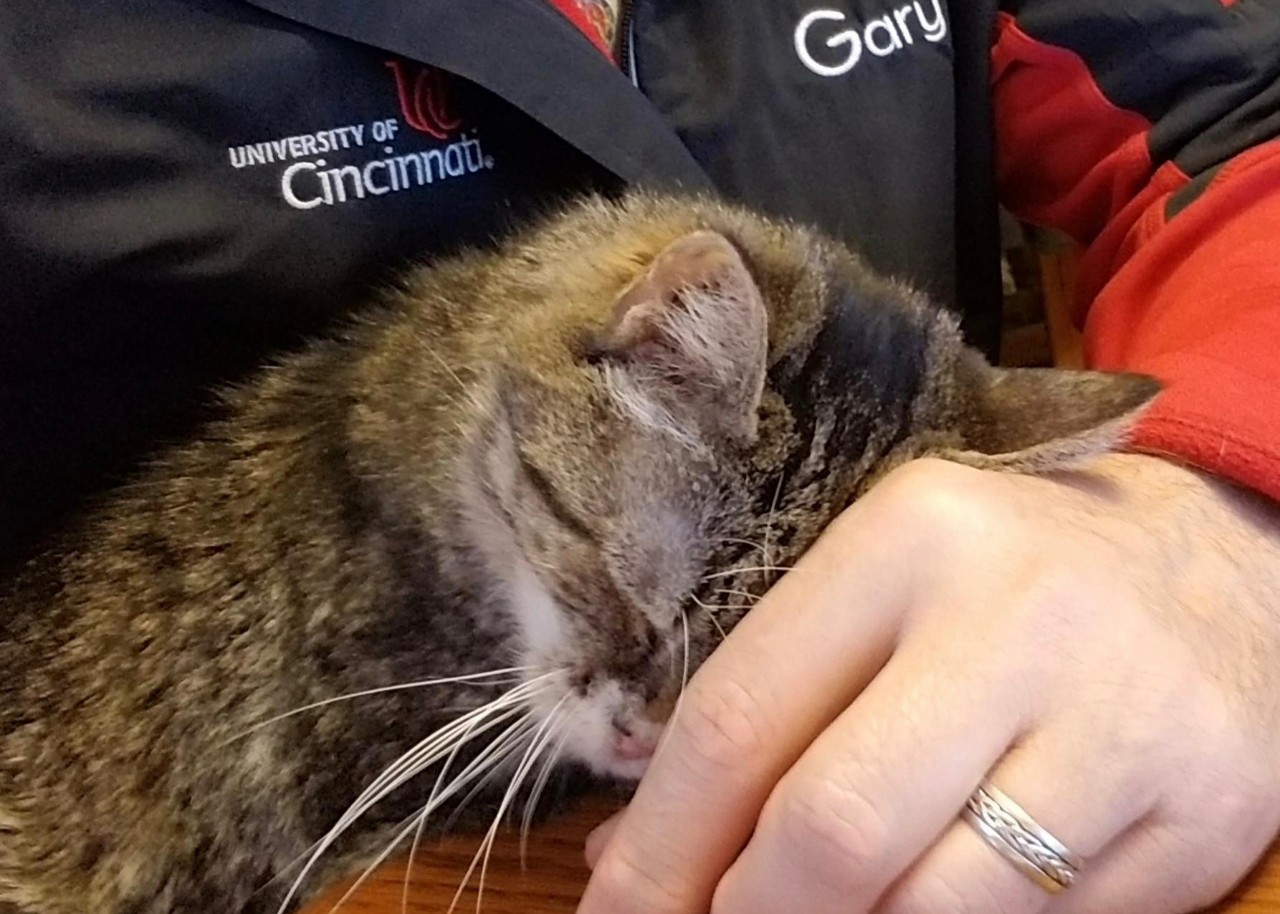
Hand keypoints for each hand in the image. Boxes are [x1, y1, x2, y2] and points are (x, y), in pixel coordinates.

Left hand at [577, 454, 1279, 913]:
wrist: (1215, 567)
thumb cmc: (1006, 580)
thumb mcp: (879, 592)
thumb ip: (767, 708)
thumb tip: (627, 859)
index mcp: (909, 538)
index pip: (740, 715)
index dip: (660, 843)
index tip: (614, 907)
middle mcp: (1021, 619)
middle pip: (833, 825)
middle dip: (749, 911)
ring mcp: (1126, 723)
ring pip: (940, 905)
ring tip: (821, 913)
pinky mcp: (1209, 815)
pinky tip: (928, 906)